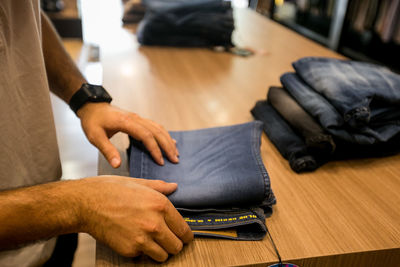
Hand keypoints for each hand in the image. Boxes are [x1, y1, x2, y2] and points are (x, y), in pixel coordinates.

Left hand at [77, 103, 178, 167]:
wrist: (92, 106)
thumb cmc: (92, 121)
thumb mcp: (95, 137)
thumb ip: (107, 150)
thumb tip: (117, 165)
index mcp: (125, 122)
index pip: (145, 135)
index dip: (154, 149)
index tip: (160, 161)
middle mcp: (135, 118)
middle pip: (156, 131)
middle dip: (167, 146)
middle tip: (175, 159)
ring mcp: (138, 118)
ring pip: (158, 128)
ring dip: (168, 140)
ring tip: (175, 153)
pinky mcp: (139, 119)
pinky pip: (155, 126)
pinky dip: (164, 134)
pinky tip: (170, 141)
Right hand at [77, 176, 192, 261]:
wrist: (86, 203)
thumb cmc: (110, 190)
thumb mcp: (138, 183)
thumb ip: (159, 187)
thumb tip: (174, 187)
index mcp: (160, 205)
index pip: (184, 229)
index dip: (185, 235)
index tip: (183, 237)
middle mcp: (155, 223)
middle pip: (177, 246)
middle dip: (173, 244)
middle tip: (167, 240)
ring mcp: (142, 239)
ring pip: (163, 256)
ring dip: (160, 251)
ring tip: (152, 242)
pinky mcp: (130, 250)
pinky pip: (144, 257)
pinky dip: (142, 252)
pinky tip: (134, 240)